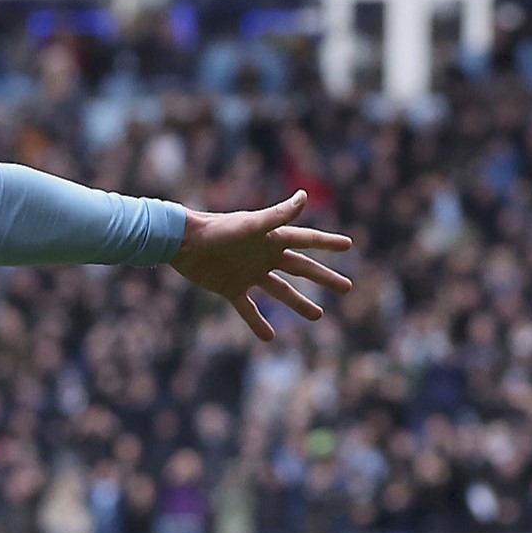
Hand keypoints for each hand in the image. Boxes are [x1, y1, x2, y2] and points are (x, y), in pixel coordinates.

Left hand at [166, 190, 354, 341]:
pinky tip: (270, 337)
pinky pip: (248, 309)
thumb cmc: (217, 230)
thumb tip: (304, 196)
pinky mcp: (231, 288)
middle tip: (347, 287)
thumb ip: (278, 216)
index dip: (327, 243)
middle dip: (324, 278)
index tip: (348, 245)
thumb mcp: (250, 225)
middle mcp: (264, 256)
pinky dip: (258, 323)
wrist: (183, 243)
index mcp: (272, 239)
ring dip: (299, 303)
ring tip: (318, 315)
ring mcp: (249, 273)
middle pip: (301, 268)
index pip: (307, 240)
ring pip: (280, 291)